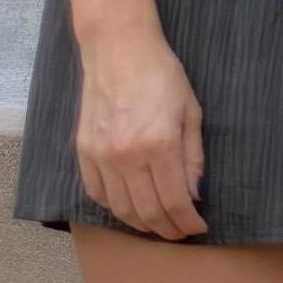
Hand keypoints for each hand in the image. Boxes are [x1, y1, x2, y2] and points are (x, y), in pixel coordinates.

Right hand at [76, 27, 207, 239]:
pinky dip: (115, 208)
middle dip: (167, 230)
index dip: (187, 222)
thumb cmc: (162, 74)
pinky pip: (98, 194)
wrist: (119, 49)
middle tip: (180, 232)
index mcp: (159, 144)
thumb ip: (193, 156)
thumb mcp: (191, 109)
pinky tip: (129, 206)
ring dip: (141, 224)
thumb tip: (194, 195)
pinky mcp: (84, 153)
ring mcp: (102, 157)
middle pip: (147, 213)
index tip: (198, 228)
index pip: (174, 201)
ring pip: (121, 210)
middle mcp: (127, 157)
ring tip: (158, 224)